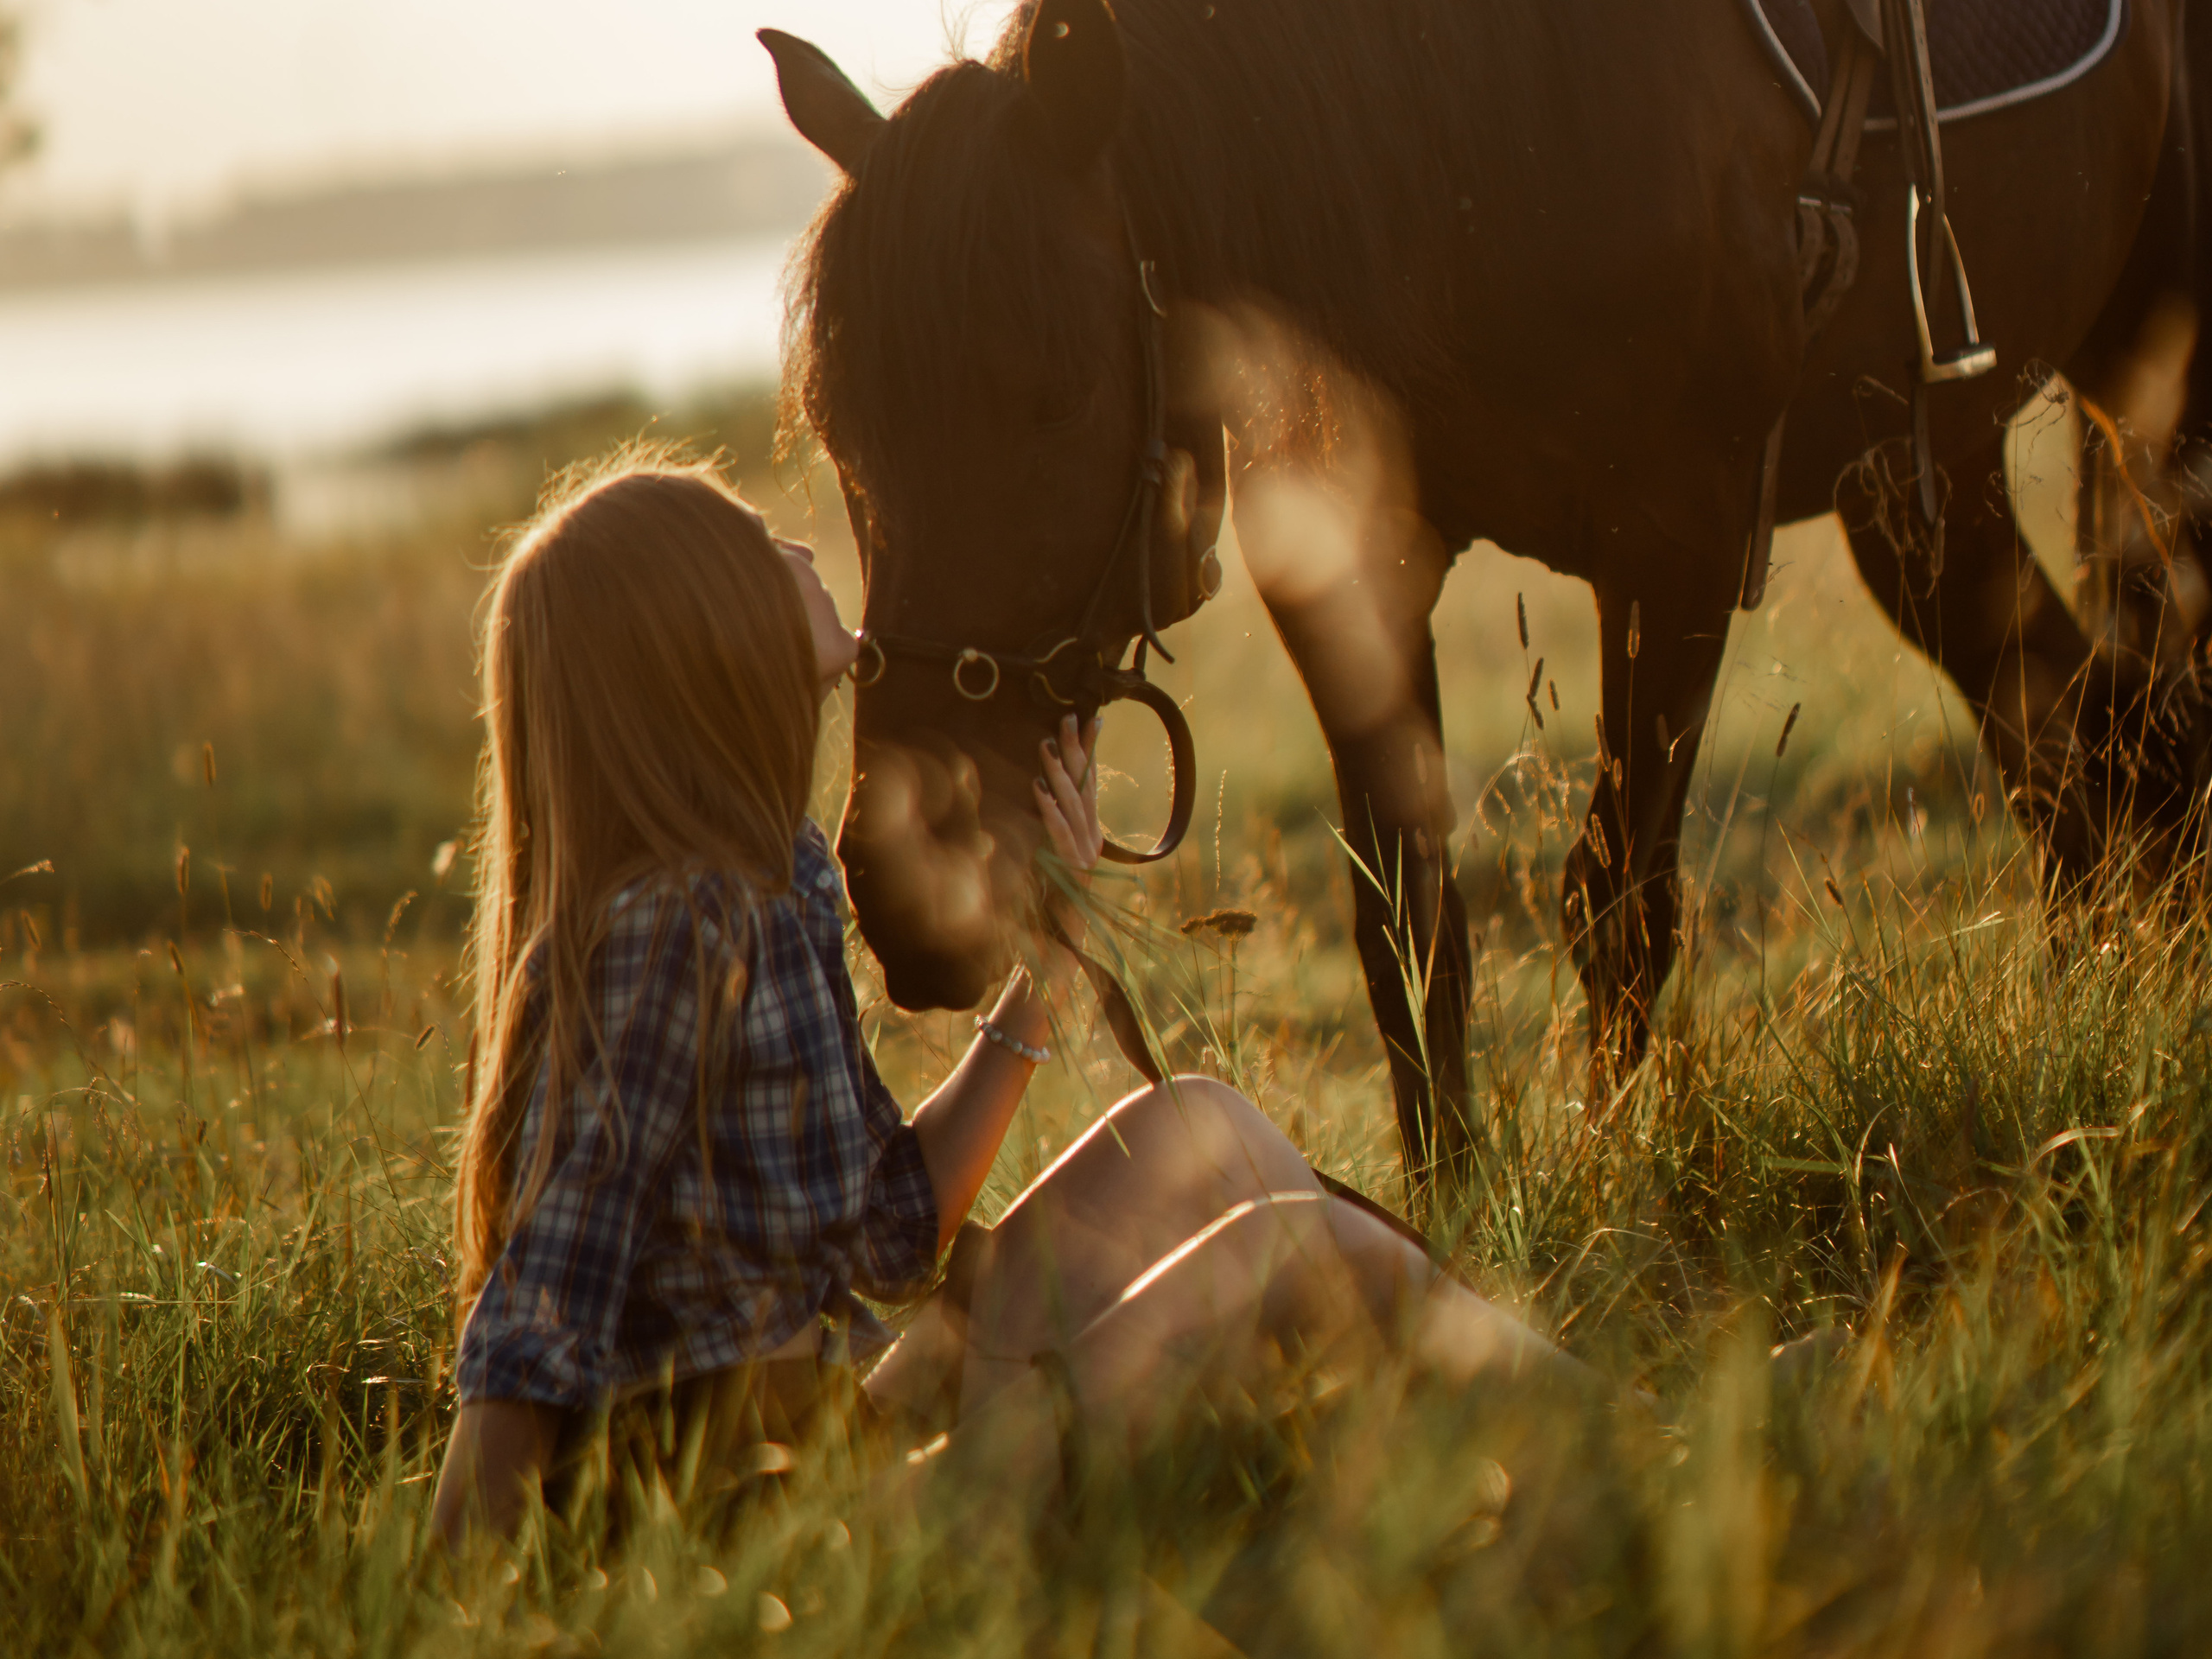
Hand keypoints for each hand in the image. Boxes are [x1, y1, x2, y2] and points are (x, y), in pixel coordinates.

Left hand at [1033, 714, 1101, 952]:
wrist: (1064, 943)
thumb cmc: (1055, 900)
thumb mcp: (1058, 857)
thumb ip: (1057, 828)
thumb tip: (1043, 791)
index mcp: (1093, 833)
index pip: (1093, 782)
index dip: (1092, 749)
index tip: (1091, 717)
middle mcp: (1093, 839)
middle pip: (1085, 787)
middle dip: (1076, 749)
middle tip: (1066, 717)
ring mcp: (1084, 854)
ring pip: (1073, 805)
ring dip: (1059, 773)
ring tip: (1046, 745)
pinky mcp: (1071, 867)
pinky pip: (1059, 832)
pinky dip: (1049, 809)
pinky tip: (1037, 788)